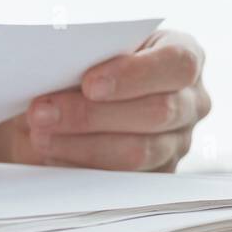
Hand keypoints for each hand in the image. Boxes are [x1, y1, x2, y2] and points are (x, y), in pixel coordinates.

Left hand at [11, 30, 210, 171]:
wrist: (68, 100)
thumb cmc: (85, 67)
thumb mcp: (88, 51)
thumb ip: (84, 57)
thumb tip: (54, 70)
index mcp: (182, 56)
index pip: (178, 64)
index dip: (134, 75)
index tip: (89, 84)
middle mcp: (190, 101)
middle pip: (158, 111)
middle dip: (92, 114)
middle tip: (42, 113)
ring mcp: (179, 142)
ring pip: (139, 151)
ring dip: (81, 145)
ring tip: (41, 135)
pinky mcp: (157, 174)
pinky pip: (124, 179)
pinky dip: (82, 167)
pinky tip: (53, 155)